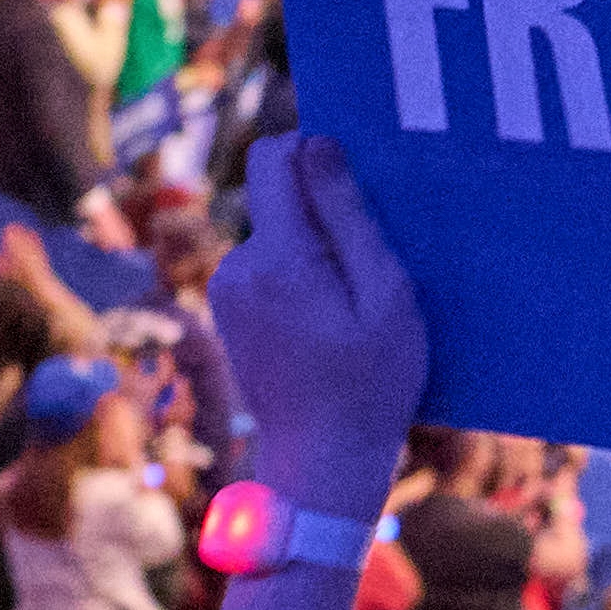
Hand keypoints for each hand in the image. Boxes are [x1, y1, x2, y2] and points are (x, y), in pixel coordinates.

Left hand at [214, 132, 426, 508]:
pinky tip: (329, 325)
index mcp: (279, 259)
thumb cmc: (370, 385)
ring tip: (352, 309)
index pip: (275, 157)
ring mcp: (226, 290)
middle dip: (325, 216)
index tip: (357, 186)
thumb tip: (317, 144)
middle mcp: (239, 266)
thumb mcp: (384, 297)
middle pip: (280, 198)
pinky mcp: (228, 310)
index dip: (316, 153)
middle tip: (370, 269)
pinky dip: (300, 280)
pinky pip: (268, 267)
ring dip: (315, 253)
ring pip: (277, 234)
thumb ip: (348, 216)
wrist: (320, 465)